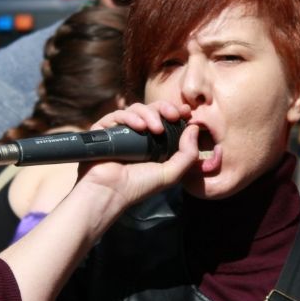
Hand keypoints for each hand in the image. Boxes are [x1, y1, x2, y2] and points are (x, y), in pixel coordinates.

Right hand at [74, 101, 197, 217]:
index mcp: (154, 142)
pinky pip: (119, 114)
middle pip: (153, 109)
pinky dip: (131, 117)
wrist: (110, 192)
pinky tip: (139, 126)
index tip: (186, 111)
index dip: (177, 111)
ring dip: (150, 114)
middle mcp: (138, 133)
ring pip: (137, 108)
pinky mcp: (105, 128)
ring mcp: (121, 130)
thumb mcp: (171, 173)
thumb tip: (194, 128)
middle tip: (174, 115)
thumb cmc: (138, 186)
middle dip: (166, 108)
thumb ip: (188, 154)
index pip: (166, 119)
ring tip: (155, 129)